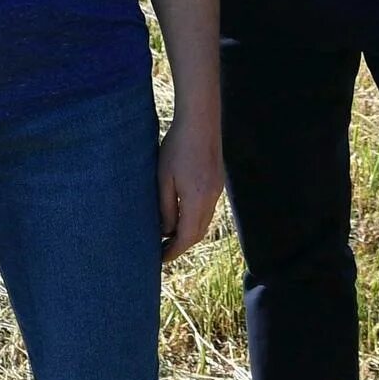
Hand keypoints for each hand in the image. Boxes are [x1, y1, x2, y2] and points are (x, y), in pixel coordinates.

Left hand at [155, 115, 222, 264]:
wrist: (200, 121)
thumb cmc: (177, 147)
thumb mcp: (164, 179)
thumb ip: (166, 207)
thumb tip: (167, 230)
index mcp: (196, 200)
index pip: (186, 237)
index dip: (173, 251)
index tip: (160, 258)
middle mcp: (211, 198)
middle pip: (198, 233)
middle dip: (181, 245)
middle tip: (163, 251)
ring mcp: (217, 190)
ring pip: (204, 222)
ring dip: (189, 232)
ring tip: (170, 235)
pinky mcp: (218, 181)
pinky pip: (208, 209)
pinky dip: (195, 219)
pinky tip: (182, 214)